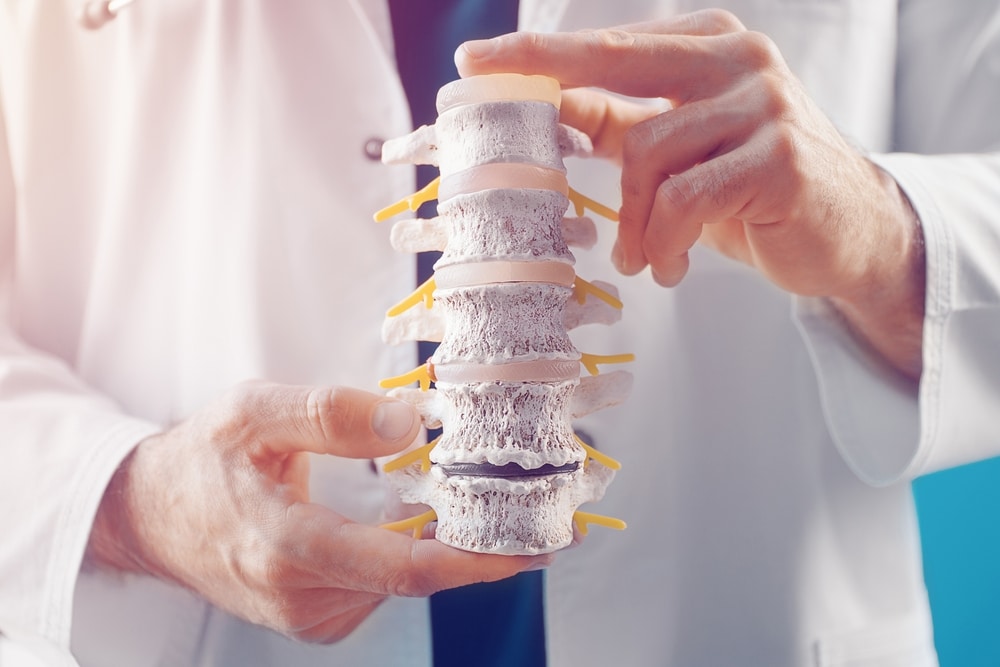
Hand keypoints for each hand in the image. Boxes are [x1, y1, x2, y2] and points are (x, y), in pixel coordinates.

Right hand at [87, 381, 547, 642]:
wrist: (152, 516)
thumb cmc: (204, 459)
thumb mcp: (255, 412)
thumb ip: (330, 412)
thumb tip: (410, 421)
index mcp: (287, 546)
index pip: (402, 568)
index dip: (476, 561)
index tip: (534, 546)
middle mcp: (300, 596)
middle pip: (416, 579)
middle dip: (482, 552)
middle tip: (539, 520)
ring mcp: (306, 615)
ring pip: (401, 585)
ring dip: (449, 550)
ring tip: (485, 508)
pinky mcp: (312, 617)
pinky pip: (380, 588)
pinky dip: (412, 558)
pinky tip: (421, 524)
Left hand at [457, 9, 923, 377]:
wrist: (849, 231)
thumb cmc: (753, 189)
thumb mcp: (681, 151)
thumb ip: (623, 122)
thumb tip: (550, 105)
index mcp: (708, 45)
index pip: (607, 45)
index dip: (538, 54)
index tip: (474, 60)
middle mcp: (738, 58)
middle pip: (615, 62)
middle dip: (546, 83)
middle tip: (494, 114)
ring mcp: (764, 102)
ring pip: (646, 153)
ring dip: (634, 223)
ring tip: (645, 258)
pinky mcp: (780, 156)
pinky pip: (685, 199)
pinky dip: (666, 241)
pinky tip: (674, 266)